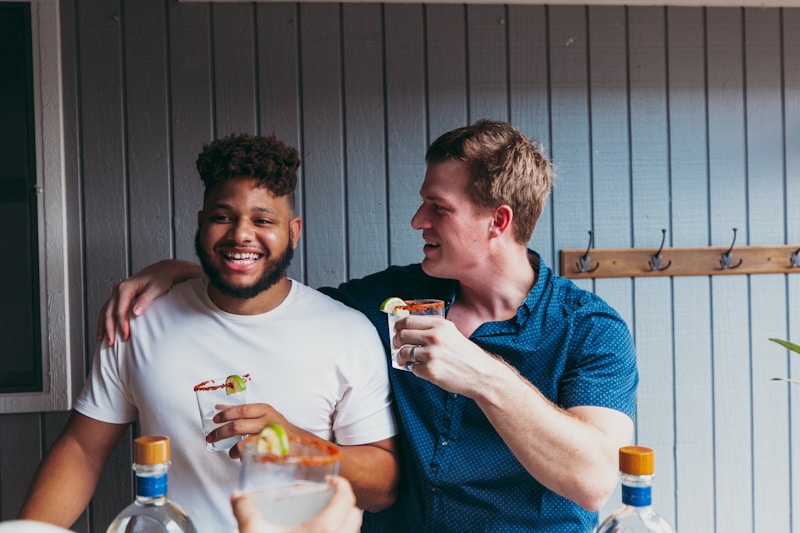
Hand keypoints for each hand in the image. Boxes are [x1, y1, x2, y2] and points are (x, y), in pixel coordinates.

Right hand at [96, 259, 200, 344]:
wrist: (162, 271)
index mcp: (126, 287)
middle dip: (109, 329)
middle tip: (111, 343)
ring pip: (105, 311)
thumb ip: (145, 300)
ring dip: (103, 326)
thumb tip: (135, 313)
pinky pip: (107, 309)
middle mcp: (118, 289)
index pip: (120, 310)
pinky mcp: (119, 296)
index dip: (122, 324)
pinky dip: (104, 320)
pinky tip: (104, 330)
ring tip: (103, 340)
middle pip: (109, 312)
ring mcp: (117, 292)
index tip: (125, 336)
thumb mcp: (155, 289)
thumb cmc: (161, 280)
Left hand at [206, 403, 307, 459]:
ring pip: (242, 444)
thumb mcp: (262, 415)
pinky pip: (250, 456)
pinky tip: (243, 457)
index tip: (215, 419)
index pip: (241, 410)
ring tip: (231, 452)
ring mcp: (270, 437)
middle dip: (221, 432)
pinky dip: (243, 457)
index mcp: (265, 410)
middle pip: (238, 426)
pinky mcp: (270, 452)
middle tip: (211, 438)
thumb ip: (242, 412)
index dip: (226, 414)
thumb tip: (219, 407)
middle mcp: (268, 421)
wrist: (300, 442)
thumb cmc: (276, 427)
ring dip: (232, 450)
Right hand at [231, 476, 361, 532]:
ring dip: (345, 524)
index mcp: (324, 529)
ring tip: (326, 521)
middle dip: (345, 504)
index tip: (331, 481)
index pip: (347, 498)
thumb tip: (237, 496)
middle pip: (356, 515)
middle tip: (328, 499)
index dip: (342, 484)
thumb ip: (245, 510)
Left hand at [393, 315, 498, 396]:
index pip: (409, 320)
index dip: (398, 325)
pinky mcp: (429, 370)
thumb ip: (434, 329)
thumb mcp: (453, 333)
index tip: (396, 329)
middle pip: (402, 335)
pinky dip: (414, 369)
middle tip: (397, 345)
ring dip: (401, 357)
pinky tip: (422, 368)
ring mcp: (431, 354)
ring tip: (405, 359)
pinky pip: (412, 368)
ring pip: (404, 352)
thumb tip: (412, 329)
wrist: (481, 375)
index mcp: (440, 325)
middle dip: (396, 341)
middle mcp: (434, 337)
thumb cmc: (468, 356)